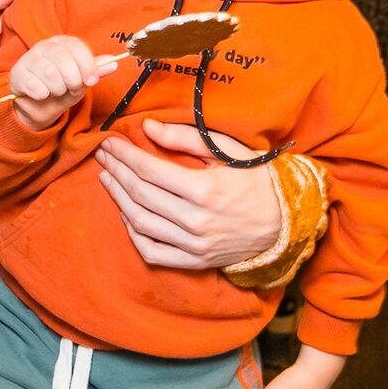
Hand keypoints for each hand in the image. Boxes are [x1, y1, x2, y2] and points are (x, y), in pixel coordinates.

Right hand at [9, 35, 115, 129]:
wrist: (39, 106)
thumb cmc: (62, 88)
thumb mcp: (82, 80)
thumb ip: (96, 71)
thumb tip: (114, 63)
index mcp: (62, 43)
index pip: (77, 46)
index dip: (87, 65)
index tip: (92, 81)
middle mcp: (44, 46)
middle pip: (63, 60)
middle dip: (72, 80)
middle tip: (71, 88)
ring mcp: (29, 58)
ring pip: (49, 73)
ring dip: (58, 89)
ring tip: (56, 91)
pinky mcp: (17, 73)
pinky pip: (34, 85)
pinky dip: (42, 94)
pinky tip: (42, 94)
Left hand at [95, 120, 280, 269]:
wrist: (284, 222)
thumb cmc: (255, 179)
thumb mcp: (226, 150)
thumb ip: (185, 137)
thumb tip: (147, 127)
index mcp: (203, 189)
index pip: (149, 169)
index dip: (124, 155)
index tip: (110, 143)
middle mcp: (195, 220)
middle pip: (139, 194)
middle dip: (116, 171)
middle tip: (103, 156)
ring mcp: (193, 244)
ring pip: (140, 222)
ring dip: (117, 199)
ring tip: (108, 179)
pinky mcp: (194, 261)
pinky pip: (152, 251)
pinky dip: (133, 234)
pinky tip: (126, 214)